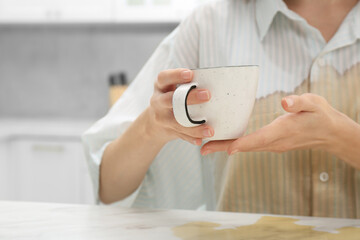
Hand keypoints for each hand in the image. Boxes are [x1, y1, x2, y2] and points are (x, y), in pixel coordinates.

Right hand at [146, 68, 213, 145]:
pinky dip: (191, 138)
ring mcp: (161, 117)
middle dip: (189, 98)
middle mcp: (158, 101)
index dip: (176, 75)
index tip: (190, 74)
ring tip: (210, 130)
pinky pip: (181, 135)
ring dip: (194, 127)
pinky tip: (201, 140)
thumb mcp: (171, 87)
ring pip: (176, 122)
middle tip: (207, 95)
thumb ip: (186, 84)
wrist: (154, 123)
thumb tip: (215, 80)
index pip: (164, 78)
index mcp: (160, 86)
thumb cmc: (171, 98)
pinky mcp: (167, 130)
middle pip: (169, 100)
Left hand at [201, 93, 348, 155]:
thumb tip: (285, 102)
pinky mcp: (272, 144)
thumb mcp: (314, 103)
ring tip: (207, 145)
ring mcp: (273, 145)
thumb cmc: (320, 115)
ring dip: (227, 147)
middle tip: (202, 149)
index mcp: (282, 132)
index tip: (226, 149)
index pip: (259, 140)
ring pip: (246, 147)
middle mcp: (275, 142)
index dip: (242, 144)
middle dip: (223, 147)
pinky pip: (251, 145)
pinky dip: (237, 144)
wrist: (330, 133)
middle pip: (245, 147)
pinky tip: (226, 140)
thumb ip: (299, 103)